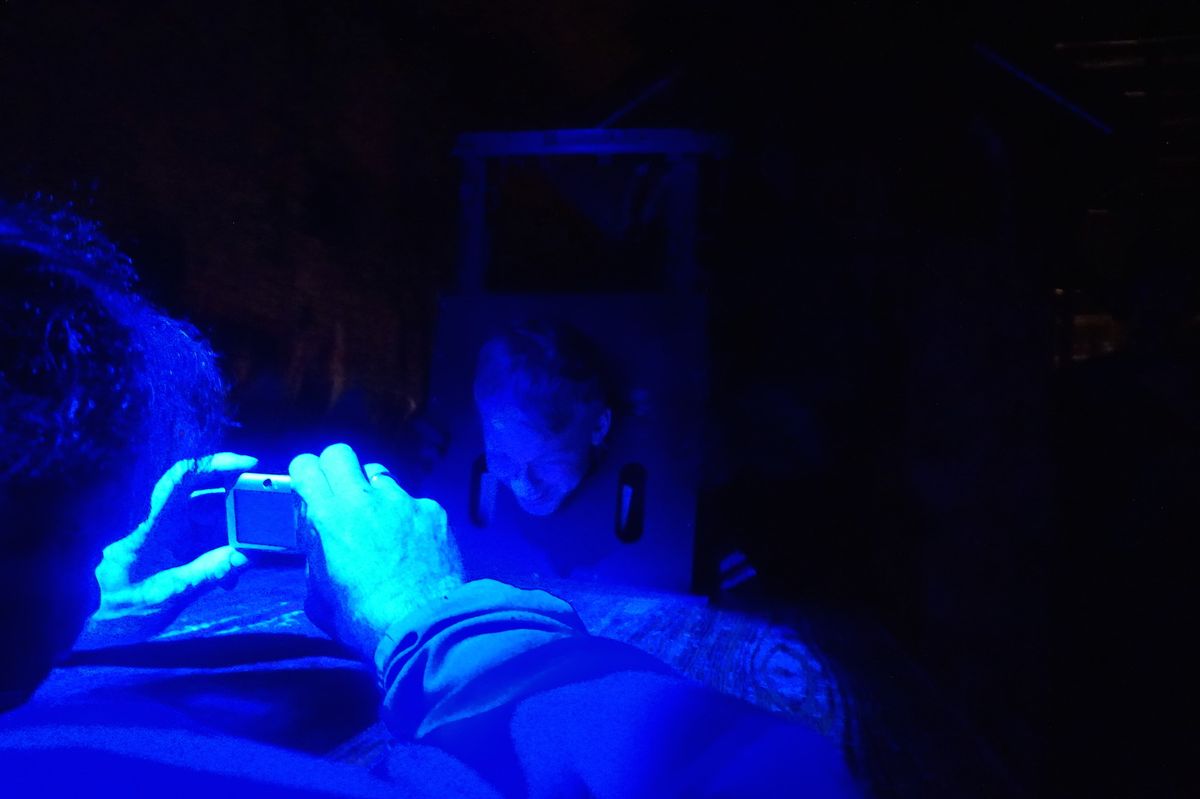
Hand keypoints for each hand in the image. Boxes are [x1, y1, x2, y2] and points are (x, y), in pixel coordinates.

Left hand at [80, 453, 257, 646]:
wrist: (87, 625)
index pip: (182, 478)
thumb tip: (245, 556)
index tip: (248, 464)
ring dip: (233, 533)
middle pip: (204, 494)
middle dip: (237, 499)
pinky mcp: (171, 552)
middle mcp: (162, 524)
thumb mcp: (166, 596)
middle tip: (265, 511)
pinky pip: (204, 541)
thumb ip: (206, 574)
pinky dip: (222, 552)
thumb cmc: (117, 609)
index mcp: (154, 525)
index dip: (215, 463)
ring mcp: (168, 537)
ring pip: (209, 519)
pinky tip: (229, 577)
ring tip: (248, 556)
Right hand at [289, 443, 462, 657]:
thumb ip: (313, 557)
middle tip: (338, 497)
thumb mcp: (318, 596)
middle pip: (340, 453)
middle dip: (334, 470)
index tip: (307, 488)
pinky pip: (412, 501)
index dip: (304, 475)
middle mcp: (366, 499)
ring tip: (378, 524)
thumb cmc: (366, 621)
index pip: (305, 464)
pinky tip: (411, 543)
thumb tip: (315, 539)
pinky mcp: (433, 511)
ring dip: (372, 493)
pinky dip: (406, 515)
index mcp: (330, 518)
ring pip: (379, 475)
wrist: (425, 627)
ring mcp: (403, 501)